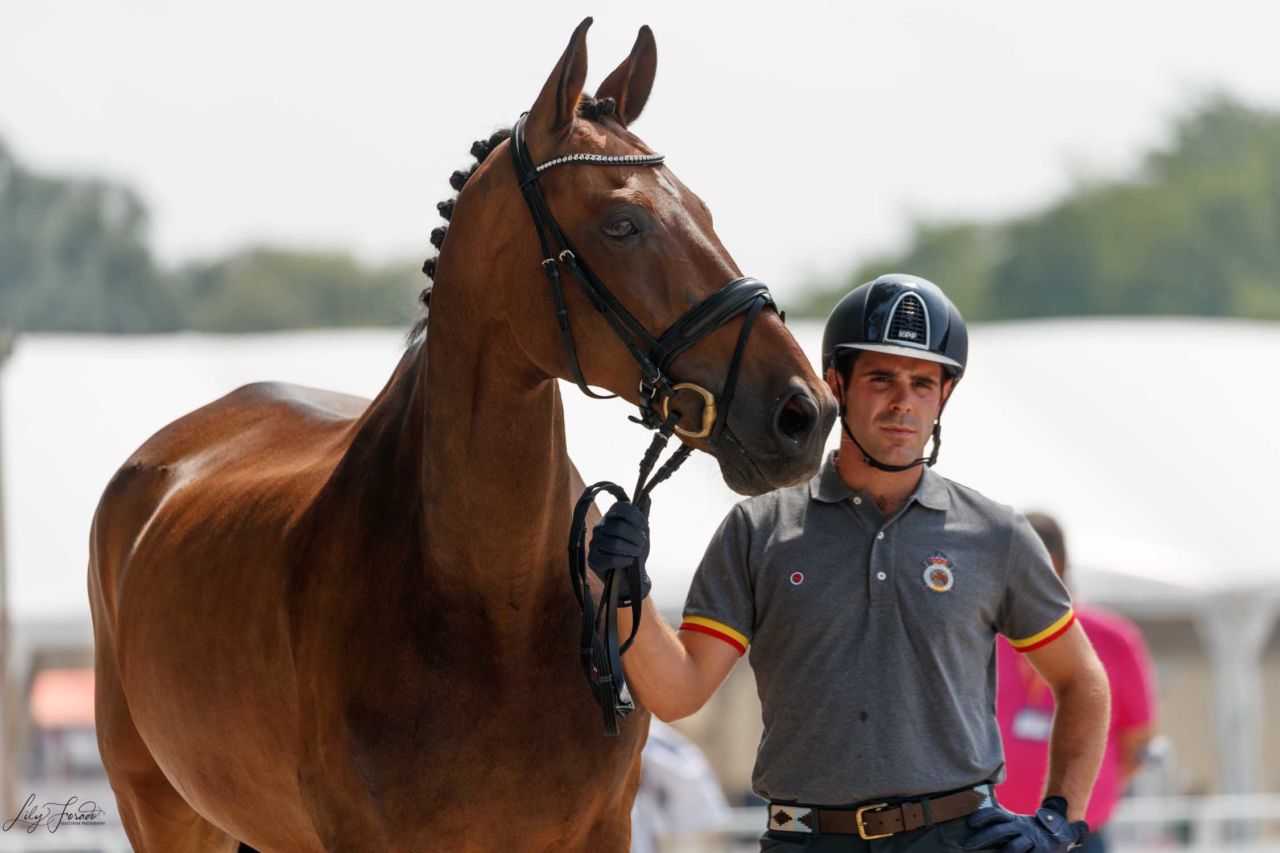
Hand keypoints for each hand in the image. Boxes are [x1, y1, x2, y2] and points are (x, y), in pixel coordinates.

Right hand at [587, 501, 650, 603]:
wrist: (632, 575)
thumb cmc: (635, 549)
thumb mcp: (643, 530)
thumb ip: (643, 513)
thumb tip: (647, 496)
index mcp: (611, 516)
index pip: (620, 507)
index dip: (635, 516)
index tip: (643, 526)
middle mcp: (599, 527)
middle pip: (618, 526)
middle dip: (636, 537)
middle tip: (641, 543)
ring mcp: (594, 543)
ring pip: (614, 543)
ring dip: (631, 550)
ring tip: (634, 553)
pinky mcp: (593, 560)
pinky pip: (610, 559)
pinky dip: (624, 561)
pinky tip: (627, 562)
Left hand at [962, 798, 1087, 851]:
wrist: (1062, 834)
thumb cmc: (1031, 832)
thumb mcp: (1017, 825)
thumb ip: (1000, 827)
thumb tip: (973, 832)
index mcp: (1014, 820)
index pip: (996, 813)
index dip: (982, 816)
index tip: (970, 823)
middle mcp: (1022, 827)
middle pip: (999, 831)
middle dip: (980, 839)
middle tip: (964, 845)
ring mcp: (1033, 840)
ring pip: (1012, 848)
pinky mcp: (1044, 852)